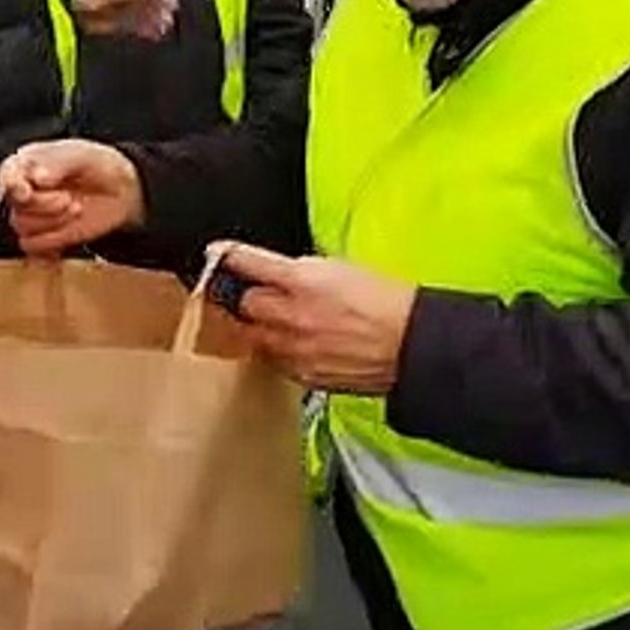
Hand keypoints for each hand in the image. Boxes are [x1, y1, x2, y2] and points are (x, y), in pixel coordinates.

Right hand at [0, 140, 145, 254]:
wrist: (121, 191)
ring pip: (23, 229)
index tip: (26, 192)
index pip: (7, 175)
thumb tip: (37, 177)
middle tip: (70, 200)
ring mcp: (32, 214)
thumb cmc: (99, 166)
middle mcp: (24, 189)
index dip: (13, 186)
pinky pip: (32, 248)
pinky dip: (51, 244)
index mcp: (28, 163)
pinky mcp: (42, 236)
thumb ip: (58, 162)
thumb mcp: (83, 155)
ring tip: (77, 210)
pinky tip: (68, 233)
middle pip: (16, 206)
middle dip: (45, 206)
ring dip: (53, 224)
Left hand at [69, 0, 177, 39]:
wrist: (70, 10)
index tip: (172, 4)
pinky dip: (145, 31)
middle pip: (147, 3)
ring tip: (164, 29)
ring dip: (154, 22)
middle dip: (160, 11)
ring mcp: (118, 11)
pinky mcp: (114, 25)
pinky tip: (153, 35)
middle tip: (170, 19)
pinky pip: (134, 27)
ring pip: (142, 16)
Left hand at [218, 245, 417, 394]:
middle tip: (247, 293)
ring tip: (275, 322)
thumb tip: (275, 272)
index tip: (217, 255)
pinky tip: (294, 345)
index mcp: (302, 279)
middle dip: (243, 297)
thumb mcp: (341, 267)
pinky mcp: (302, 375)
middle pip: (242, 304)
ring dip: (257, 328)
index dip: (228, 257)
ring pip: (253, 337)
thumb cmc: (386, 302)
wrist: (412, 344)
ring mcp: (293, 348)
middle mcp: (291, 315)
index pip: (247, 262)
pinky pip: (274, 362)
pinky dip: (277, 352)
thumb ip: (301, 271)